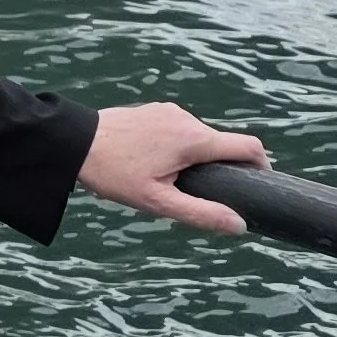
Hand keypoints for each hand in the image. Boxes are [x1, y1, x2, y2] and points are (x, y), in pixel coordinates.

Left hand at [77, 103, 268, 234]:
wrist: (74, 142)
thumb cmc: (114, 173)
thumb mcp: (158, 202)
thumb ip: (201, 213)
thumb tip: (239, 225)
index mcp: (194, 139)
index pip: (248, 146)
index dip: (262, 166)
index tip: (260, 184)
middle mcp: (187, 119)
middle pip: (222, 145)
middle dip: (218, 170)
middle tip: (194, 195)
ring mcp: (170, 111)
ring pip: (200, 139)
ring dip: (195, 160)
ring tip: (164, 180)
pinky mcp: (156, 110)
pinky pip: (180, 131)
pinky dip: (178, 149)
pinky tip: (152, 165)